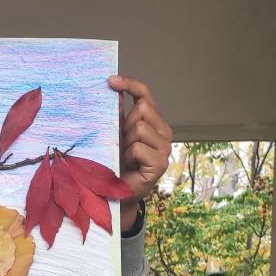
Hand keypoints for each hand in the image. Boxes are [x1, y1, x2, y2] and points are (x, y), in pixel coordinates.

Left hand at [108, 75, 172, 230]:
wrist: (118, 195)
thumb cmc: (118, 164)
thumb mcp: (116, 135)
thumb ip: (119, 115)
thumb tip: (113, 89)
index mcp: (154, 123)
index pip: (146, 95)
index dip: (130, 85)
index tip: (111, 80)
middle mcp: (164, 132)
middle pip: (142, 109)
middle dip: (125, 124)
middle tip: (121, 144)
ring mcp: (165, 148)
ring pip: (140, 128)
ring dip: (126, 142)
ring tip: (125, 157)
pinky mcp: (160, 164)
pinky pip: (138, 147)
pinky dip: (129, 156)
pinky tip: (130, 166)